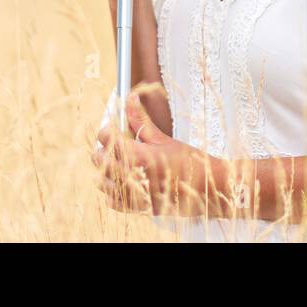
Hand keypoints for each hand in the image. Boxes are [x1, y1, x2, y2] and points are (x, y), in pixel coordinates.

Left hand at [92, 86, 208, 217]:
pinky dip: (113, 192)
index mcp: (140, 155)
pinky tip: (124, 183)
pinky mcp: (139, 209)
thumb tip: (130, 97)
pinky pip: (113, 202)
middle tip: (116, 145)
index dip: (107, 131)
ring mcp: (135, 195)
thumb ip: (140, 120)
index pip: (106, 138)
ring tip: (119, 164)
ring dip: (106, 170)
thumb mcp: (163, 138)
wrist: (207, 189)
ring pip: (101, 181)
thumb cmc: (188, 161)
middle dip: (104, 149)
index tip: (113, 129)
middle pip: (99, 158)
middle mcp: (134, 176)